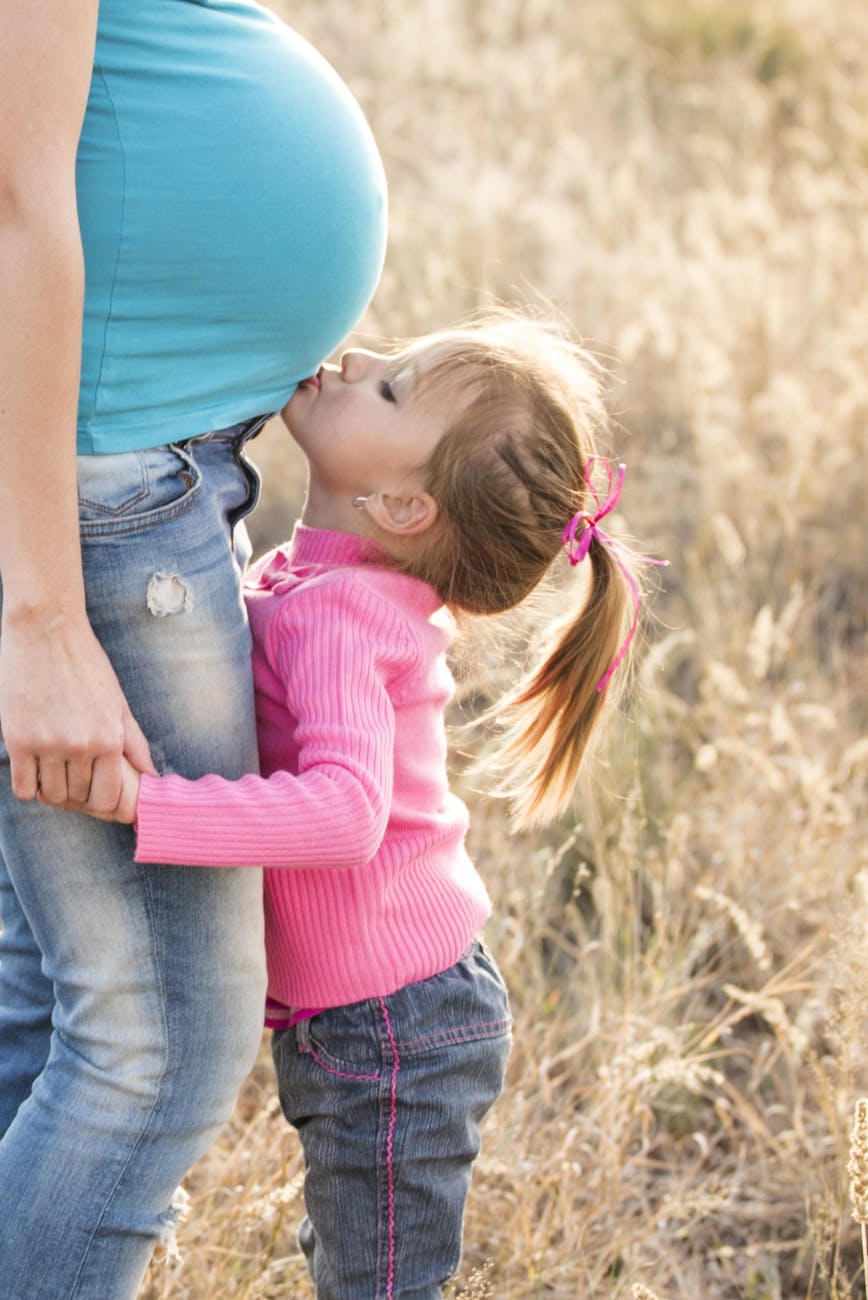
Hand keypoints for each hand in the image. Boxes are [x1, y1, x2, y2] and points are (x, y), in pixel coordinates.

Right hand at [0, 611, 154, 811]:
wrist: (46, 631)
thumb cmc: (86, 664)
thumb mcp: (119, 702)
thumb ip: (135, 743)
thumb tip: (152, 776)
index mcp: (109, 738)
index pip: (108, 799)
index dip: (102, 801)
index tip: (96, 791)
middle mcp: (80, 746)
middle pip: (78, 798)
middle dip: (78, 794)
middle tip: (74, 777)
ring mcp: (47, 745)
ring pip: (52, 796)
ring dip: (53, 789)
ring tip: (54, 769)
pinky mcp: (18, 740)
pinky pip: (24, 787)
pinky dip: (30, 785)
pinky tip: (35, 768)